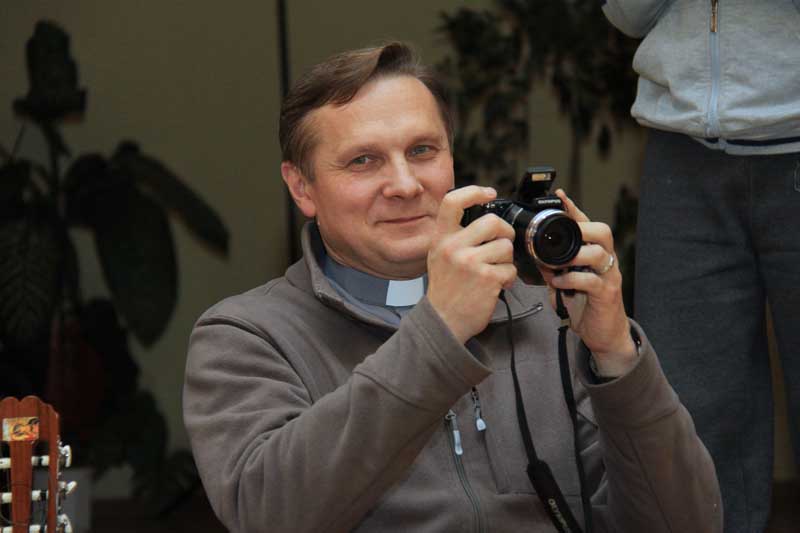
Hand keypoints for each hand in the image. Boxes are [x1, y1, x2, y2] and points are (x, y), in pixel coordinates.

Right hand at [427, 186, 516, 343]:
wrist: (443, 320)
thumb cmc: (445, 289)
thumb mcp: (439, 256)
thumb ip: (455, 236)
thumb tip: (483, 216)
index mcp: (441, 238)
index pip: (453, 202)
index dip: (474, 192)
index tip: (489, 193)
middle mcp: (453, 247)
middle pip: (492, 222)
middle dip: (504, 233)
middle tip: (502, 244)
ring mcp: (470, 262)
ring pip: (505, 246)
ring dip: (506, 260)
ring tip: (495, 271)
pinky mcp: (487, 278)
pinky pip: (510, 269)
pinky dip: (508, 278)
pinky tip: (497, 285)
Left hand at [539, 189, 636, 376]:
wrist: (603, 333)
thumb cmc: (584, 304)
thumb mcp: (563, 280)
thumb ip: (551, 265)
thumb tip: (532, 251)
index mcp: (594, 253)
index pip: (585, 224)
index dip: (573, 209)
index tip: (559, 196)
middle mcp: (606, 260)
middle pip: (602, 231)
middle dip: (581, 228)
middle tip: (561, 236)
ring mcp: (609, 276)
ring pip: (600, 254)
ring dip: (575, 255)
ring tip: (557, 264)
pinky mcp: (607, 294)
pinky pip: (592, 280)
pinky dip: (573, 279)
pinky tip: (560, 283)